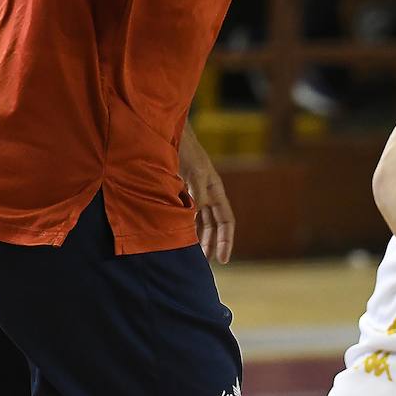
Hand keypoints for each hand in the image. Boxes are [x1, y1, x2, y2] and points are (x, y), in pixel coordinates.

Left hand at [179, 125, 235, 262]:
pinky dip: (185, 225)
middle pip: (214, 223)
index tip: (223, 259)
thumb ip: (197, 197)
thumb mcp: (194, 174)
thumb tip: (197, 221)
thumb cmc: (185, 150)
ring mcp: (193, 191)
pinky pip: (186, 212)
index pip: (226, 221)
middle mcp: (207, 193)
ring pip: (200, 220)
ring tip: (193, 254)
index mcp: (216, 190)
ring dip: (198, 237)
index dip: (226, 240)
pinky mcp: (179, 189)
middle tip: (206, 262)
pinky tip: (180, 235)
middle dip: (211, 243)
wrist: (169, 132)